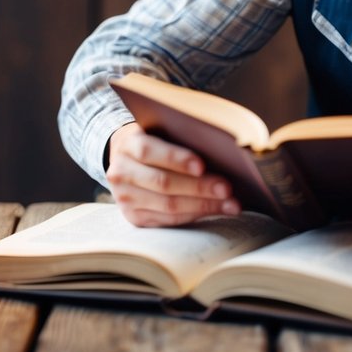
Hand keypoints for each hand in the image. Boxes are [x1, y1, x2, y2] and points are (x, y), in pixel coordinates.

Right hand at [105, 122, 239, 226]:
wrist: (125, 160)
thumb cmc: (154, 141)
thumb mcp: (159, 131)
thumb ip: (180, 138)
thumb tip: (219, 153)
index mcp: (127, 145)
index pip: (149, 151)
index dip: (177, 159)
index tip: (202, 165)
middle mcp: (121, 173)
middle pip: (163, 183)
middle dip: (199, 187)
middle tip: (227, 188)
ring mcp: (125, 199)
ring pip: (168, 206)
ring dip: (204, 206)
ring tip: (231, 204)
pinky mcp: (135, 217)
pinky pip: (169, 220)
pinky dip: (195, 215)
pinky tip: (216, 210)